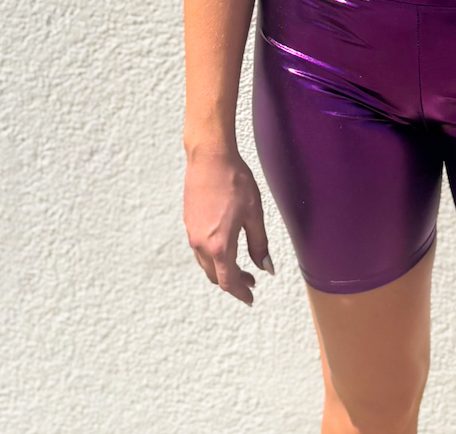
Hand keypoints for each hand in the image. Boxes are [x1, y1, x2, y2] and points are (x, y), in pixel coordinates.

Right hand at [183, 146, 272, 305]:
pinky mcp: (188, 223)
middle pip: (215, 276)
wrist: (210, 157)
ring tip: (239, 266)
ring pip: (206, 264)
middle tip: (251, 281)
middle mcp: (201, 244)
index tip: (251, 298)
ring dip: (222, 270)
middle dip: (233, 283)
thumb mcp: (254, 213)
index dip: (241, 292)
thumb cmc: (236, 182)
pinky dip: (212, 257)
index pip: (229, 281)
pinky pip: (199, 250)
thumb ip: (259, 243)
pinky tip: (224, 246)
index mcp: (220, 245)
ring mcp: (192, 234)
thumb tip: (266, 268)